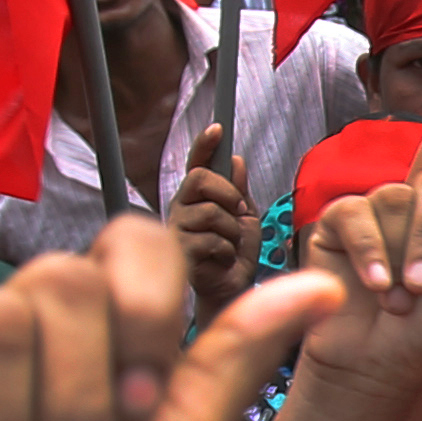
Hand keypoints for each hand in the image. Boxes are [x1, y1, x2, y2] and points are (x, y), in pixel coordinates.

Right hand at [169, 124, 252, 319]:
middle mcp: (181, 209)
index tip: (217, 129)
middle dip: (228, 193)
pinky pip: (211, 239)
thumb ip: (239, 191)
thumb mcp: (245, 218)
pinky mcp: (178, 253)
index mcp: (197, 198)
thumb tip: (236, 161)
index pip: (197, 164)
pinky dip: (227, 251)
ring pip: (211, 212)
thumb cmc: (234, 257)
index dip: (205, 145)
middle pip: (200, 178)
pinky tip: (222, 260)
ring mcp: (176, 229)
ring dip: (232, 231)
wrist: (231, 292)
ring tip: (229, 246)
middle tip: (237, 212)